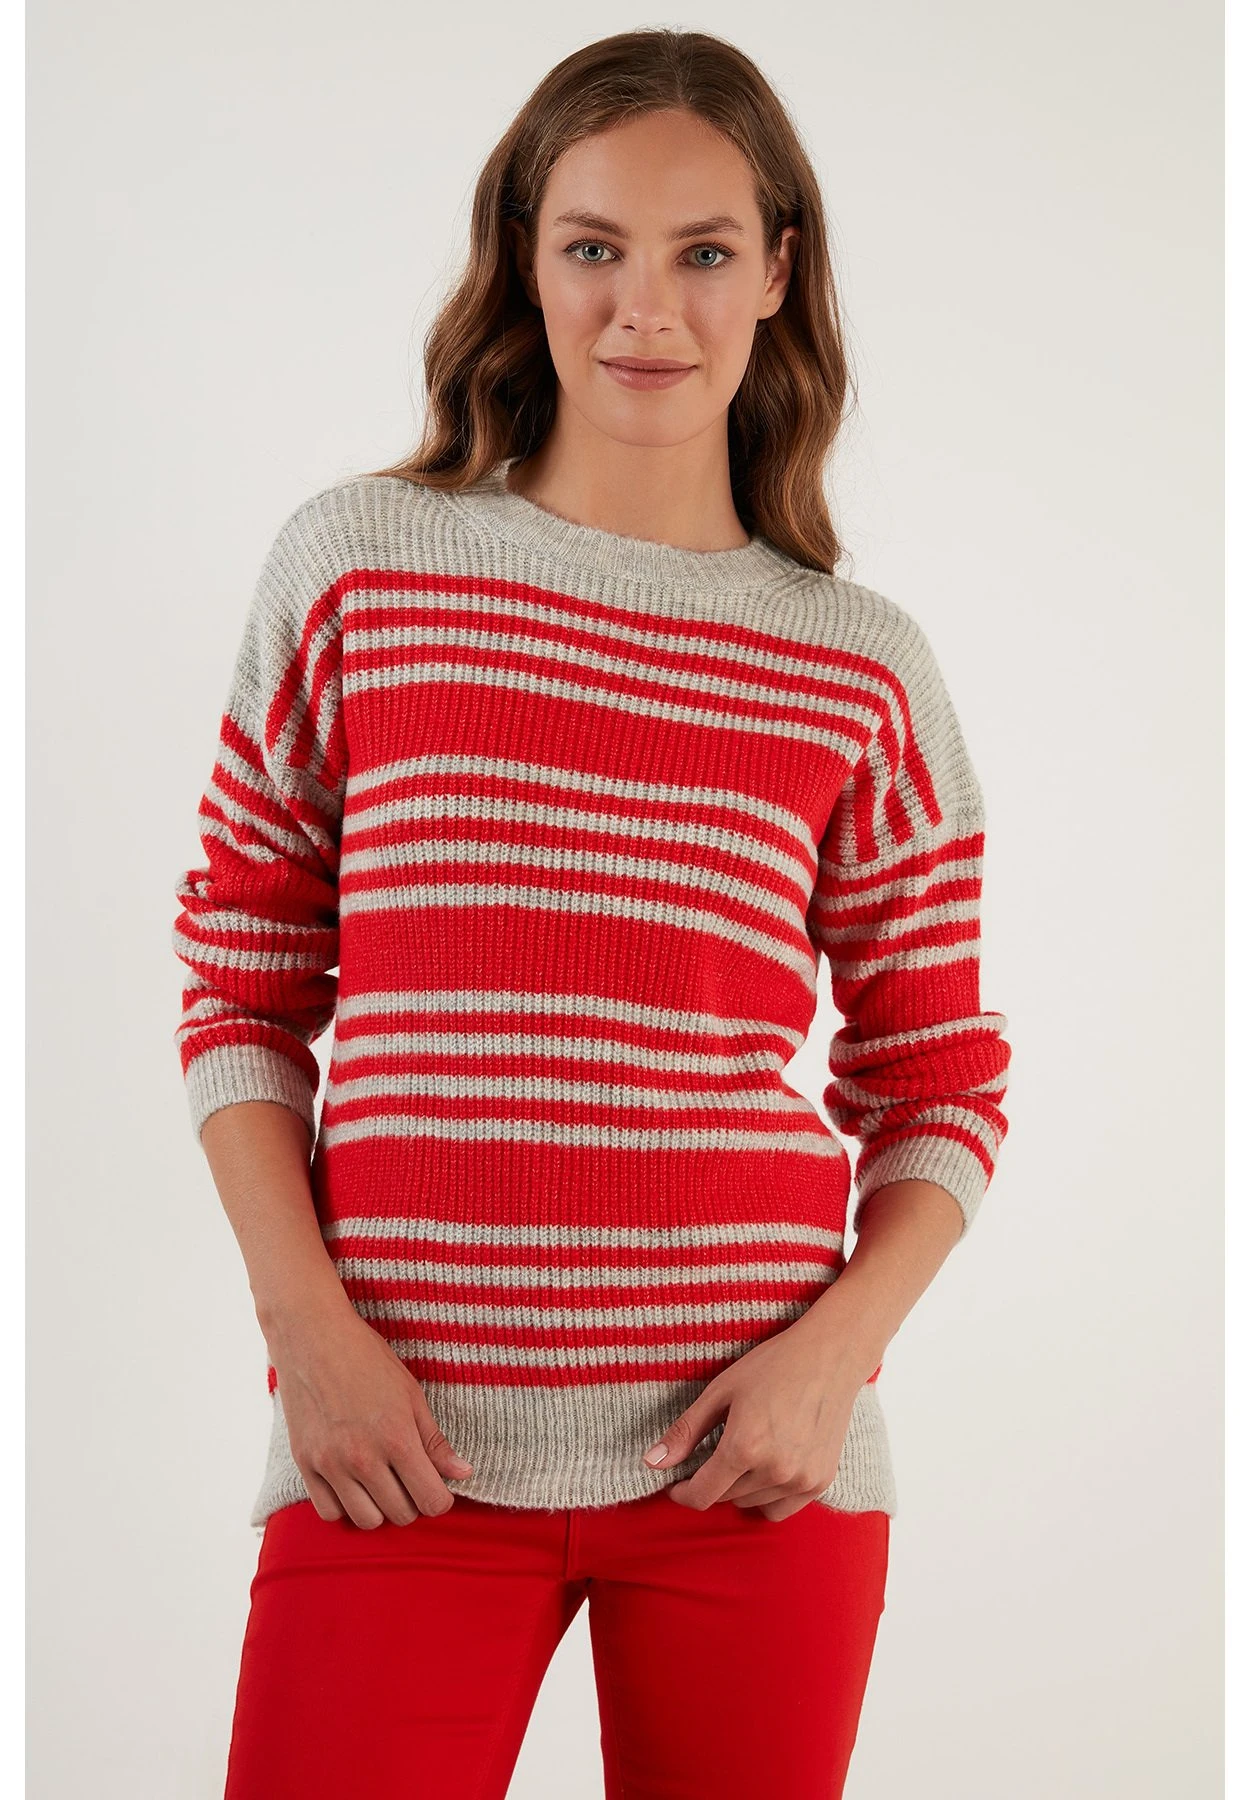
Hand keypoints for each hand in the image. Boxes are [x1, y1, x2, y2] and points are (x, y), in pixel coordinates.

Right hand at [267, 1300, 473, 1528]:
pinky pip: (329, 1514)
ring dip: (380, 1509)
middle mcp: (364, 1458)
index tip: (437, 1486)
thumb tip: (463, 1474)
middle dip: (413, 1501)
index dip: (441, 1499)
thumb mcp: (411, 1394)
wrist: (313, 1337)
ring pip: (367, 1521)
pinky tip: (353, 1484)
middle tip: (409, 1478)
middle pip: (401, 1515)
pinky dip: (345, 1507)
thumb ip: (435, 1441)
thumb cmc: (367, 1359)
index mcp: (397, 1438)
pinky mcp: (305, 1464)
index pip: (431, 1501)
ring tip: (382, 1483)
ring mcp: (331, 1464)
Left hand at [639, 1314, 864, 1520]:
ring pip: (751, 1504)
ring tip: (744, 1452)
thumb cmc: (772, 1366)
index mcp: (744, 1447)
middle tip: (713, 1452)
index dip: (682, 1492)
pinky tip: (766, 1468)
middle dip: (711, 1481)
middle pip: (725, 1498)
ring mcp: (801, 1480)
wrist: (829, 1357)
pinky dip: (766, 1497)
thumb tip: (652, 1463)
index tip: (676, 1483)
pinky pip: (780, 1509)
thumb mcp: (720, 1391)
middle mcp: (774, 1471)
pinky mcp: (820, 1482)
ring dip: (739, 1488)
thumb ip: (686, 1432)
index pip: (702, 1495)